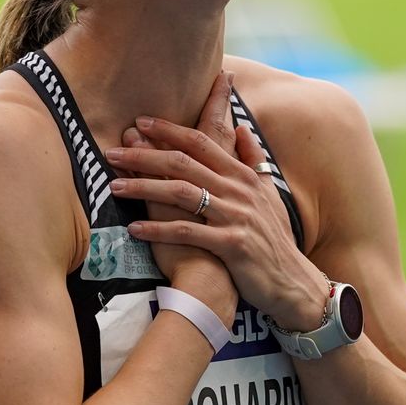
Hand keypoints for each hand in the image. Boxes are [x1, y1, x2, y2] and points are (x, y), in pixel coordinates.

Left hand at [103, 71, 325, 330]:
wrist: (292, 282)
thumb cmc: (275, 239)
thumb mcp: (270, 194)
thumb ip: (254, 160)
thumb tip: (242, 128)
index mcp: (245, 175)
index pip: (202, 143)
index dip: (170, 130)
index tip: (141, 122)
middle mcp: (239, 191)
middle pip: (184, 163)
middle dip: (145, 155)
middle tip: (113, 151)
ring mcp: (236, 217)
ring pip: (181, 193)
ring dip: (144, 188)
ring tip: (114, 186)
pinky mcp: (231, 244)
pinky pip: (187, 232)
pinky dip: (158, 230)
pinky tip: (134, 229)